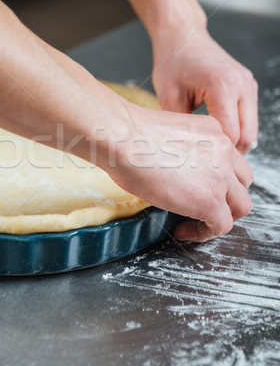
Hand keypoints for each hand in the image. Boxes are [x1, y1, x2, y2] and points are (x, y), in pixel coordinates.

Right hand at [106, 104, 252, 241]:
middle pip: (242, 182)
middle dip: (226, 198)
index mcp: (213, 131)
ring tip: (196, 223)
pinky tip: (183, 231)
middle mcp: (224, 150)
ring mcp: (221, 176)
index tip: (196, 188)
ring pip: (241, 205)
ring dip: (221, 216)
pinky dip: (205, 233)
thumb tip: (174, 174)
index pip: (230, 160)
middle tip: (202, 207)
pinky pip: (222, 225)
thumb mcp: (167, 136)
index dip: (218, 179)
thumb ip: (182, 153)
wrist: (123, 139)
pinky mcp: (210, 200)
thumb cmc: (129, 136)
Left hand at [152, 27, 258, 153]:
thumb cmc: (173, 62)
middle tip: (206, 161)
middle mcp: (242, 85)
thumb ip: (184, 126)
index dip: (215, 152)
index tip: (199, 160)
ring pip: (251, 130)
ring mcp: (249, 85)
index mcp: (223, 86)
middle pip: (247, 137)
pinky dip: (236, 130)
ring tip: (210, 148)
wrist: (183, 36)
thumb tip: (191, 152)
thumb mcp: (169, 97)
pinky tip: (215, 133)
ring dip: (234, 142)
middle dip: (228, 153)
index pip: (230, 135)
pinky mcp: (248, 87)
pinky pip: (249, 119)